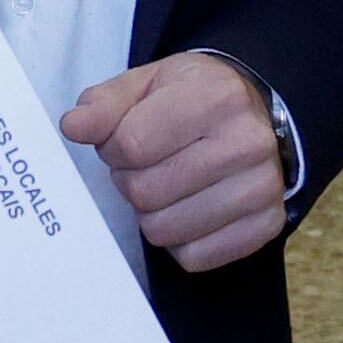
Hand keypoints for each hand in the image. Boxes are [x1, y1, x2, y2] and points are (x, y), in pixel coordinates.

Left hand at [60, 52, 284, 271]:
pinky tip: (190, 208)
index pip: (132, 144)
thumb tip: (74, 126)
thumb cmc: (193, 100)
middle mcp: (247, 142)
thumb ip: (104, 105)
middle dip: (131, 182)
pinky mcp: (268, 225)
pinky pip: (194, 257)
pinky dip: (180, 240)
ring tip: (168, 186)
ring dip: (152, 213)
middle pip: (145, 192)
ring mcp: (263, 188)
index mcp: (217, 97)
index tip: (124, 143)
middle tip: (147, 166)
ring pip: (164, 230)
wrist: (255, 116)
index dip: (113, 149)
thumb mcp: (146, 85)